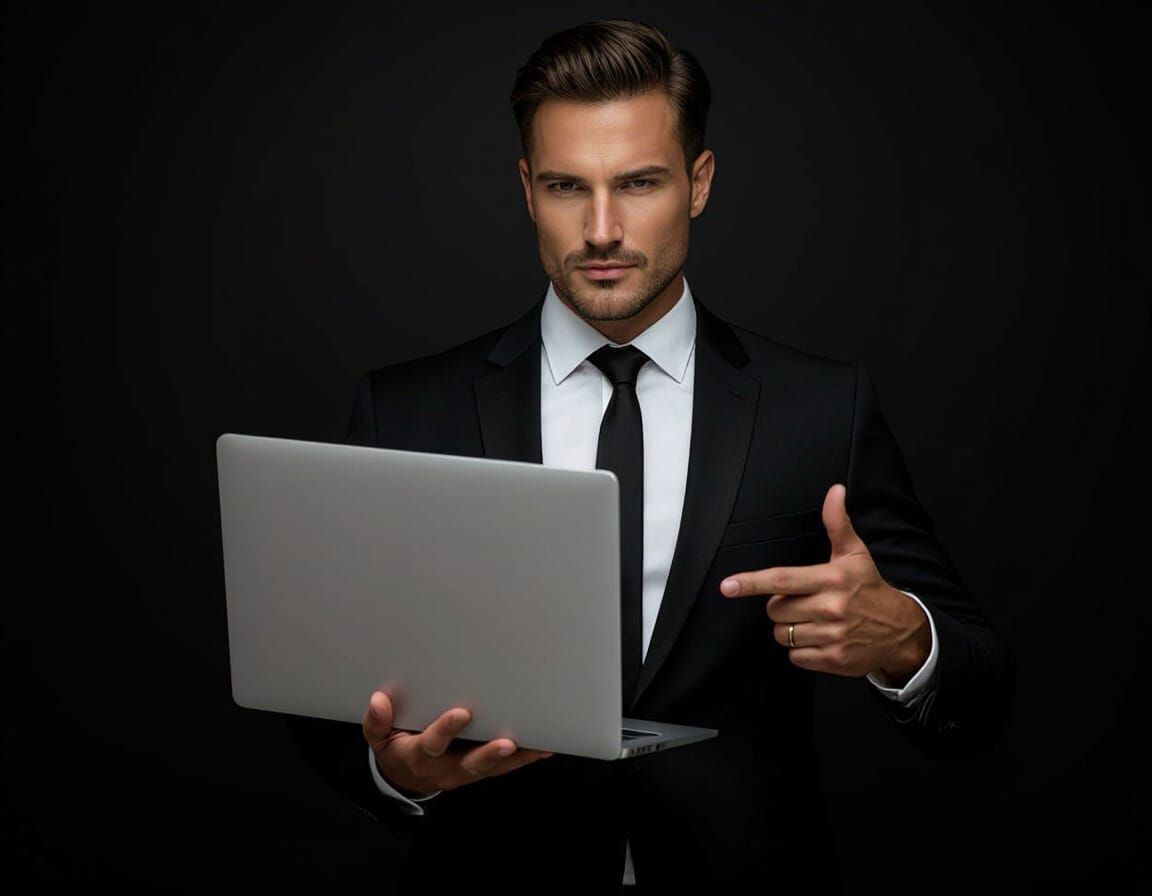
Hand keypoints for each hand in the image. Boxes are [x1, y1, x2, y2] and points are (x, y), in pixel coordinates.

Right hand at [362, 692, 553, 795]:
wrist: (406, 777)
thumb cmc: (396, 747)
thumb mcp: (378, 736)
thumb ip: (377, 721)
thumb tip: (378, 700)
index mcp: (419, 756)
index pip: (432, 744)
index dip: (446, 730)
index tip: (462, 712)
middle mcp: (445, 769)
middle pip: (469, 764)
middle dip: (488, 754)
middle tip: (508, 743)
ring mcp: (465, 772)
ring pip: (493, 768)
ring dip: (517, 758)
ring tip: (540, 744)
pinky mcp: (480, 771)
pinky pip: (504, 768)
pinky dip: (525, 758)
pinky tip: (545, 746)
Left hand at [719, 483, 930, 684]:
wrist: (902, 630)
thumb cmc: (869, 588)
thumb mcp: (854, 553)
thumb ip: (837, 523)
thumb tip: (835, 491)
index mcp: (831, 579)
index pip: (782, 579)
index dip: (752, 582)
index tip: (728, 586)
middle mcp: (831, 607)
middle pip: (775, 609)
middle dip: (780, 605)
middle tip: (803, 601)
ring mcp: (832, 635)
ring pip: (782, 634)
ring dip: (790, 628)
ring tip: (813, 620)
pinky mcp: (834, 660)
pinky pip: (795, 656)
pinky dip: (801, 650)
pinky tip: (820, 639)